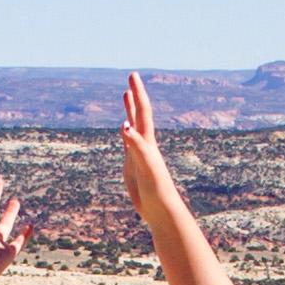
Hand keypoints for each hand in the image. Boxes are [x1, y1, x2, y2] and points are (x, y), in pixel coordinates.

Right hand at [120, 72, 198, 228]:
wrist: (160, 208)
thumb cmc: (156, 188)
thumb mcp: (145, 164)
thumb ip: (135, 144)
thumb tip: (124, 125)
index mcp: (147, 141)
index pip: (142, 111)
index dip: (137, 93)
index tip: (132, 76)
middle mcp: (144, 143)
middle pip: (138, 114)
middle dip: (135, 95)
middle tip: (131, 77)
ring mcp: (138, 153)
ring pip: (133, 126)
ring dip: (130, 110)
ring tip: (126, 95)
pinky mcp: (133, 165)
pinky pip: (128, 144)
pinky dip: (125, 133)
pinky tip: (124, 129)